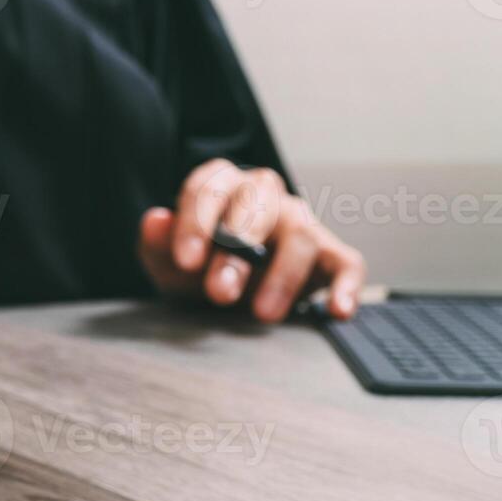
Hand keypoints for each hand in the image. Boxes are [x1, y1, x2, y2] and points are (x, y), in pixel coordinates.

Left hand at [138, 159, 365, 322]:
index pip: (208, 189)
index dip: (197, 223)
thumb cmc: (199, 271)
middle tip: (220, 293)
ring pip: (301, 233)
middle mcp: (264, 194)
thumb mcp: (169, 264)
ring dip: (283, 276)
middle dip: (237, 251)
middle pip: (257, 206)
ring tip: (263, 314)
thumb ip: (159, 245)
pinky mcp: (330, 255)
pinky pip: (346, 263)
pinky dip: (347, 286)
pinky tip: (339, 311)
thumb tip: (155, 219)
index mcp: (221, 186)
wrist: (227, 296)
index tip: (186, 260)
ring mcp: (299, 222)